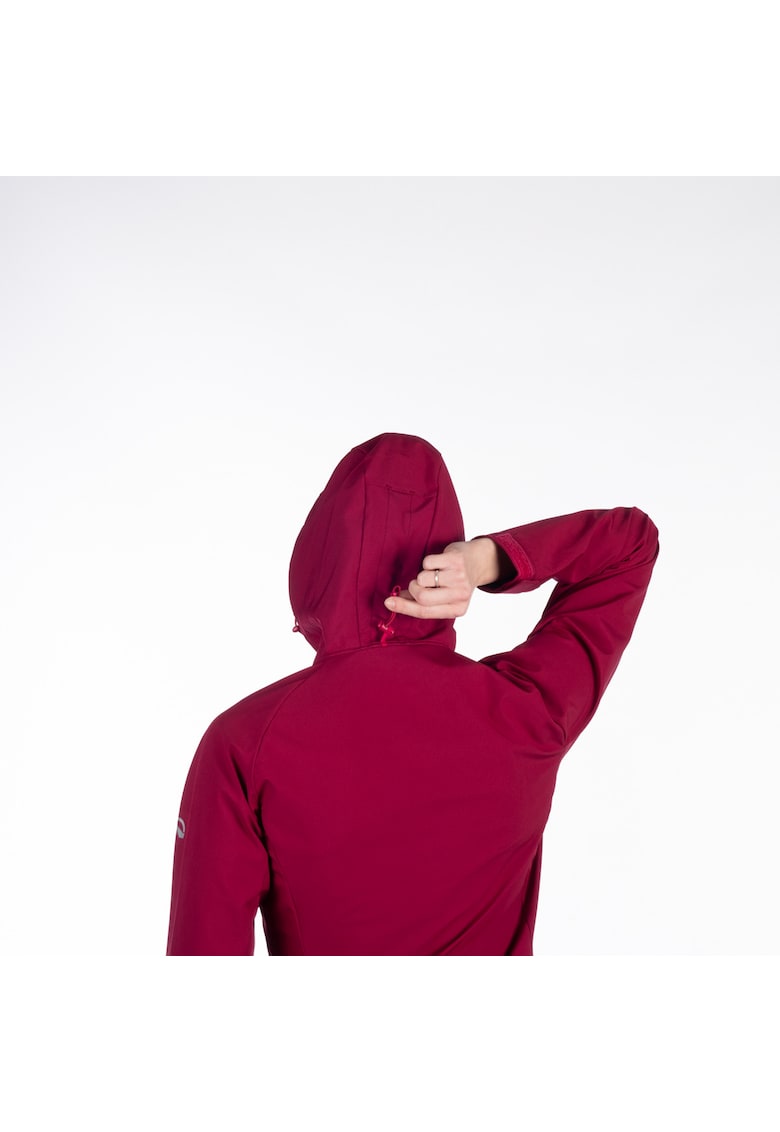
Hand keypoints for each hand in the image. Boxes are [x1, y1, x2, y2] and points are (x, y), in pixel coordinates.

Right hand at [383, 538, 501, 619]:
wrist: (479, 561)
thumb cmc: (456, 581)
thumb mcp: (445, 597)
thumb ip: (423, 602)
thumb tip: (395, 600)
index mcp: (457, 610)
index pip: (424, 612)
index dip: (403, 607)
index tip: (388, 602)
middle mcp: (460, 595)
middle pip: (422, 597)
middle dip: (412, 589)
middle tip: (417, 584)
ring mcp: (459, 577)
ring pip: (423, 578)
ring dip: (422, 574)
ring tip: (434, 573)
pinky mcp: (455, 560)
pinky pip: (427, 562)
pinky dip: (428, 562)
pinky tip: (439, 563)